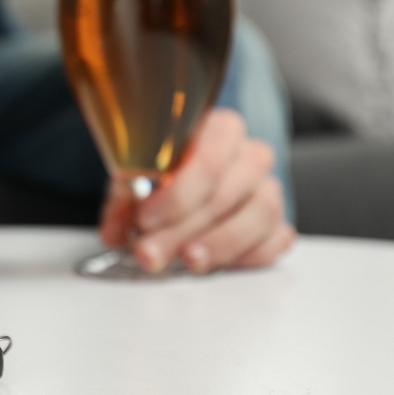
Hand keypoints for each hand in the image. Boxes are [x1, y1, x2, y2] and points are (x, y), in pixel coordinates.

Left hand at [99, 109, 295, 273]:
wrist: (183, 186)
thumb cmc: (161, 175)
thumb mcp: (133, 180)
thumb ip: (123, 203)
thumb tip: (115, 232)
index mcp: (218, 130)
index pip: (207, 160)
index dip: (177, 196)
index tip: (145, 219)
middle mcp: (249, 156)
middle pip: (226, 194)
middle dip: (183, 230)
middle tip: (151, 252)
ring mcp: (268, 188)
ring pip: (260, 215)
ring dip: (219, 245)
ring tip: (187, 261)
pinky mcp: (277, 222)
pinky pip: (278, 238)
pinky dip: (251, 255)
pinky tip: (217, 264)